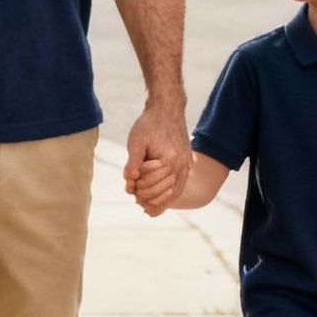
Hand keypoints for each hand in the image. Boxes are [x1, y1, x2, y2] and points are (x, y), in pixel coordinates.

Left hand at [122, 101, 189, 217]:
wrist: (167, 108)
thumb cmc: (149, 124)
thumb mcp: (136, 141)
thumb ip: (132, 163)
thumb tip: (129, 182)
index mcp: (168, 160)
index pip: (151, 185)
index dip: (138, 190)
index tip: (129, 189)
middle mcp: (180, 165)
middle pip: (163, 192)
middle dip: (148, 198)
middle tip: (136, 200)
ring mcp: (186, 165)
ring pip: (175, 193)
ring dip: (160, 202)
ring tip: (147, 207)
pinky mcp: (187, 163)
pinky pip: (181, 187)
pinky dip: (171, 196)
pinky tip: (161, 203)